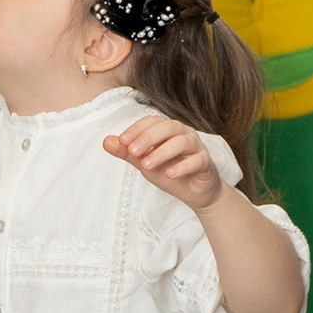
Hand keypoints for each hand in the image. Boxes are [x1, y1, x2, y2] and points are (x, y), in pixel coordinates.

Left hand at [102, 108, 222, 211]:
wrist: (194, 192)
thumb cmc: (169, 171)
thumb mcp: (144, 162)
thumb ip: (127, 153)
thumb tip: (106, 141)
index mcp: (167, 129)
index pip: (151, 121)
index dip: (137, 129)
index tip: (122, 141)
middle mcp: (183, 133)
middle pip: (167, 127)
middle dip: (148, 138)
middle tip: (133, 152)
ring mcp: (196, 147)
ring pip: (182, 142)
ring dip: (162, 152)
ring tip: (146, 165)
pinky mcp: (206, 162)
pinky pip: (197, 161)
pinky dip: (183, 167)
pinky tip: (170, 174)